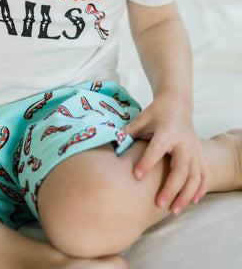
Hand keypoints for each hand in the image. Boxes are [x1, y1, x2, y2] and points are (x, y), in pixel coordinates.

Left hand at [124, 98, 210, 214]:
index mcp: (167, 130)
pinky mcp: (201, 155)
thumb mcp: (141, 119)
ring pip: (195, 176)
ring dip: (185, 195)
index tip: (137, 176)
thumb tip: (111, 144)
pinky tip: (192, 201)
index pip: (158, 148)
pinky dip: (201, 189)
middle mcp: (184, 141)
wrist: (178, 105)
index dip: (148, 161)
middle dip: (171, 188)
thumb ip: (128, 132)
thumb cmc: (155, 114)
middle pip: (181, 168)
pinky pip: (205, 175)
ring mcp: (195, 149)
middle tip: (158, 204)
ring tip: (173, 211)